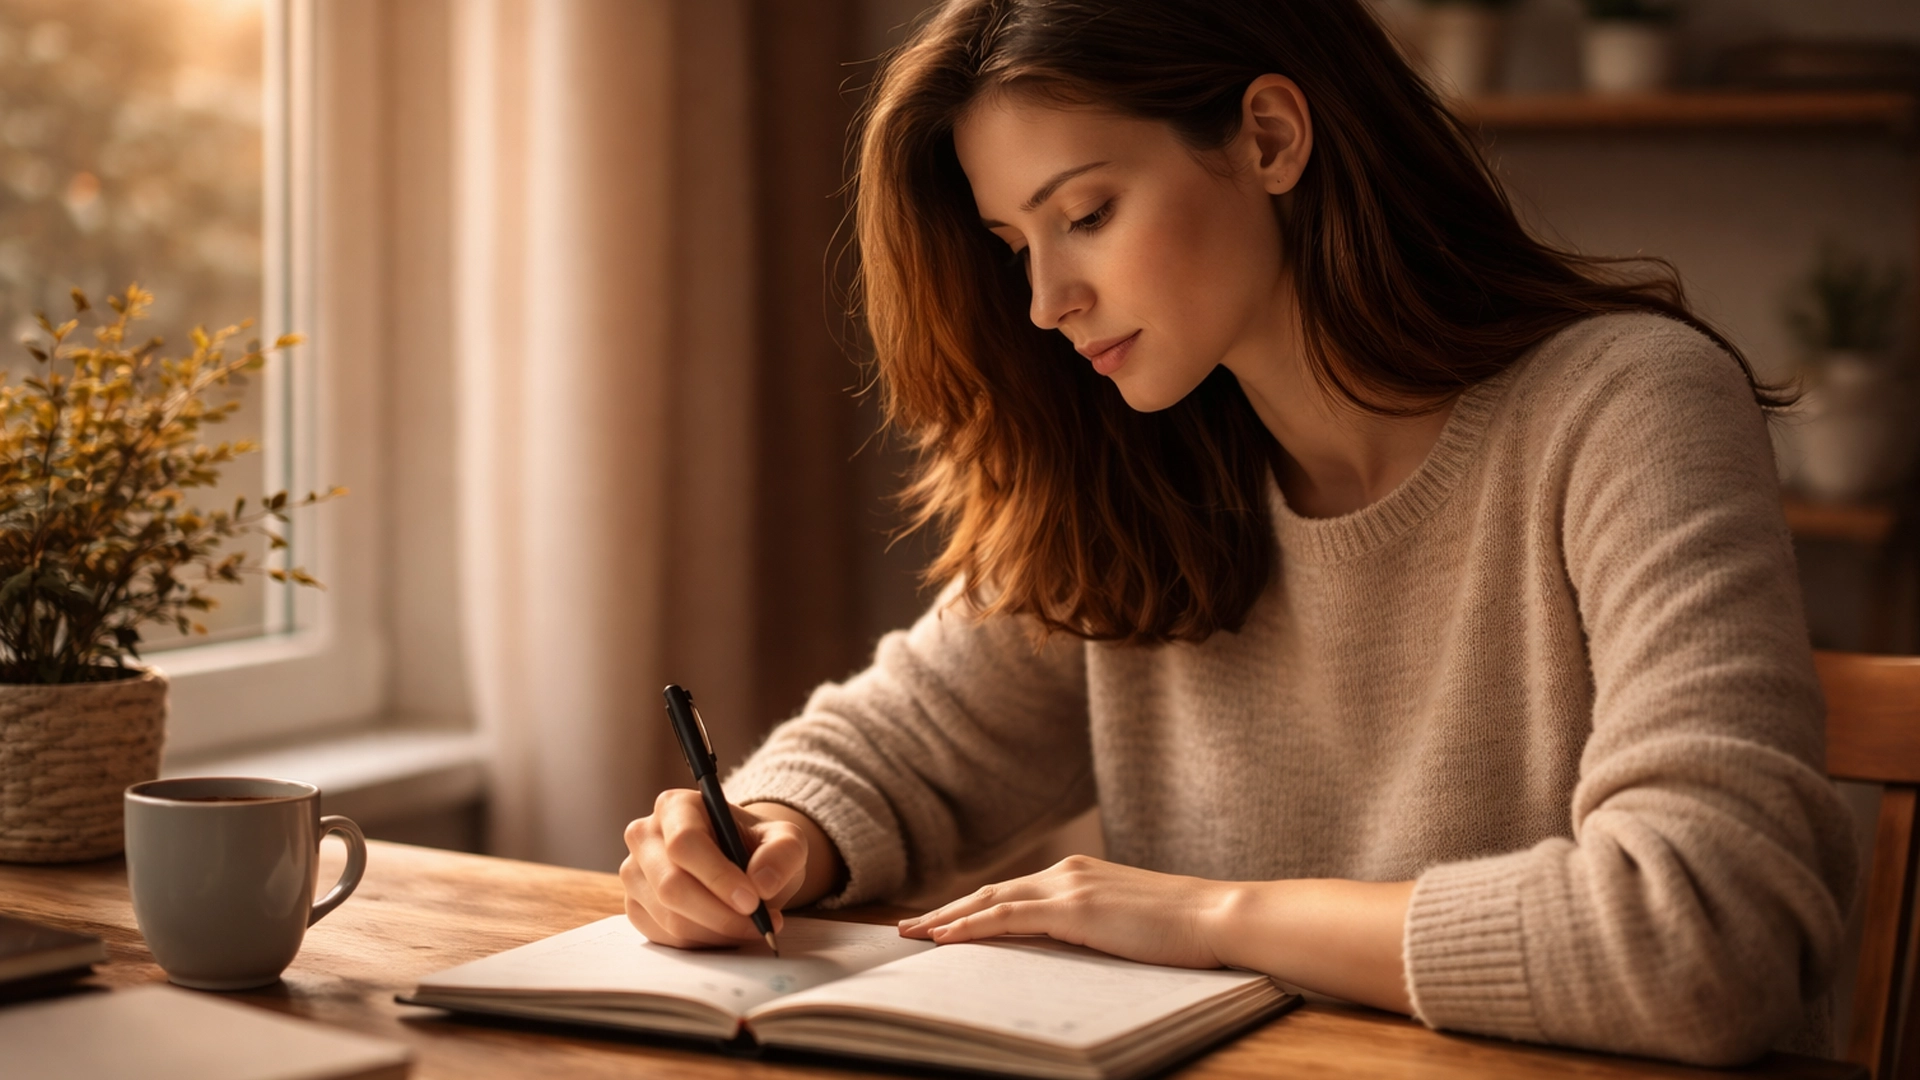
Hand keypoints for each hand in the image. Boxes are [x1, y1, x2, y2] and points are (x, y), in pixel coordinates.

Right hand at [620, 790, 809, 947]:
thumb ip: (783, 853)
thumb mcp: (787, 840)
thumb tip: (762, 883)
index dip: (718, 876)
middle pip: (672, 886)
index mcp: (675, 806)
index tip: (752, 901)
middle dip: (720, 914)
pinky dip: (704, 943)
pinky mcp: (635, 908)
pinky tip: (728, 931)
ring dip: (718, 932)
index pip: (684, 843)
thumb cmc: (759, 847)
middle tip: (760, 924)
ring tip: (752, 927)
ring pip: (670, 918)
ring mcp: (635, 875)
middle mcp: (645, 837)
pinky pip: (667, 938)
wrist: (745, 866)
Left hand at [898, 855, 1232, 969]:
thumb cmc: (1183, 929)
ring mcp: (1070, 888)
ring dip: (948, 919)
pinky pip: (1009, 918)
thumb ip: (1092, 927)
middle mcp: (1067, 873)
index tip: (939, 922)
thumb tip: (1064, 949)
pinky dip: (972, 926)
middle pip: (990, 892)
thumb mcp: (1126, 924)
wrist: (1218, 916)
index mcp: (1079, 875)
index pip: (1011, 892)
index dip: (971, 907)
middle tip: (907, 929)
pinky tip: (947, 938)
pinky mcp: (1076, 908)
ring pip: (991, 902)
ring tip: (913, 936)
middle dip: (946, 910)